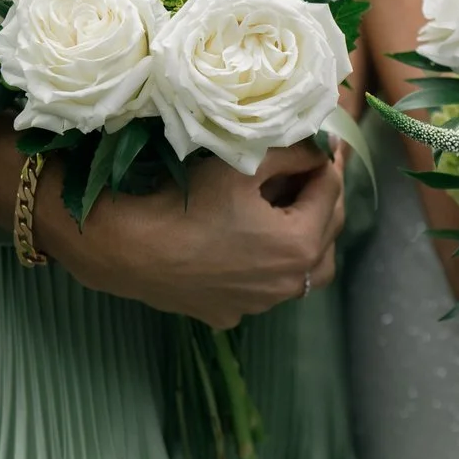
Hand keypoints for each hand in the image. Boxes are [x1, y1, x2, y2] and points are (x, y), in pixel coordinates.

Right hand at [46, 143, 345, 328]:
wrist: (128, 248)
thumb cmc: (187, 201)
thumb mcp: (244, 165)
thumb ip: (293, 153)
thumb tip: (322, 145)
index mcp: (300, 244)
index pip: (330, 191)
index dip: (325, 161)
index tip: (318, 144)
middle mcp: (290, 284)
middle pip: (326, 233)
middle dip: (320, 199)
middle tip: (306, 172)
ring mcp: (260, 305)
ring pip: (304, 271)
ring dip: (305, 241)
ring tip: (288, 214)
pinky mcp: (230, 314)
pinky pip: (263, 289)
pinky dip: (267, 267)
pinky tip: (247, 248)